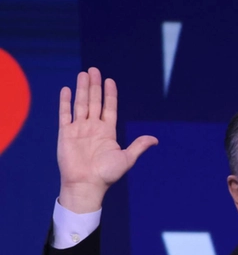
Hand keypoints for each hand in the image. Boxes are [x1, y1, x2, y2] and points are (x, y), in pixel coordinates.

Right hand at [57, 68, 157, 212]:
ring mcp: (79, 129)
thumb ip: (138, 146)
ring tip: (84, 74)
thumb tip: (155, 140)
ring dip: (82, 89)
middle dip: (94, 86)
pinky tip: (67, 90)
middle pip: (94, 102)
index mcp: (108, 132)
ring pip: (81, 104)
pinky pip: (65, 114)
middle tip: (94, 70)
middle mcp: (93, 128)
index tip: (110, 81)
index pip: (109, 108)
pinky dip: (65, 102)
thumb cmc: (107, 175)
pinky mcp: (66, 133)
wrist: (87, 184)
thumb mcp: (127, 159)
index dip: (110, 95)